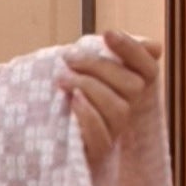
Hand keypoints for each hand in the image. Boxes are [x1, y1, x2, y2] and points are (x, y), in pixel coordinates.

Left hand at [59, 30, 162, 172]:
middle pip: (132, 86)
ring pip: (118, 109)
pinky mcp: (96, 151)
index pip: (148, 67)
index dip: (132, 50)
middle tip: (68, 57)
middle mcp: (130, 109)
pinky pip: (100, 135)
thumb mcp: (80, 70)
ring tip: (61, 79)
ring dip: (89, 88)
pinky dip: (88, 115)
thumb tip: (135, 40)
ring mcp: (114, 131)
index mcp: (130, 86)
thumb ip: (104, 55)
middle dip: (99, 67)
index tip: (108, 33)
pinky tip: (72, 101)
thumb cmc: (62, 94)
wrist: (36, 132)